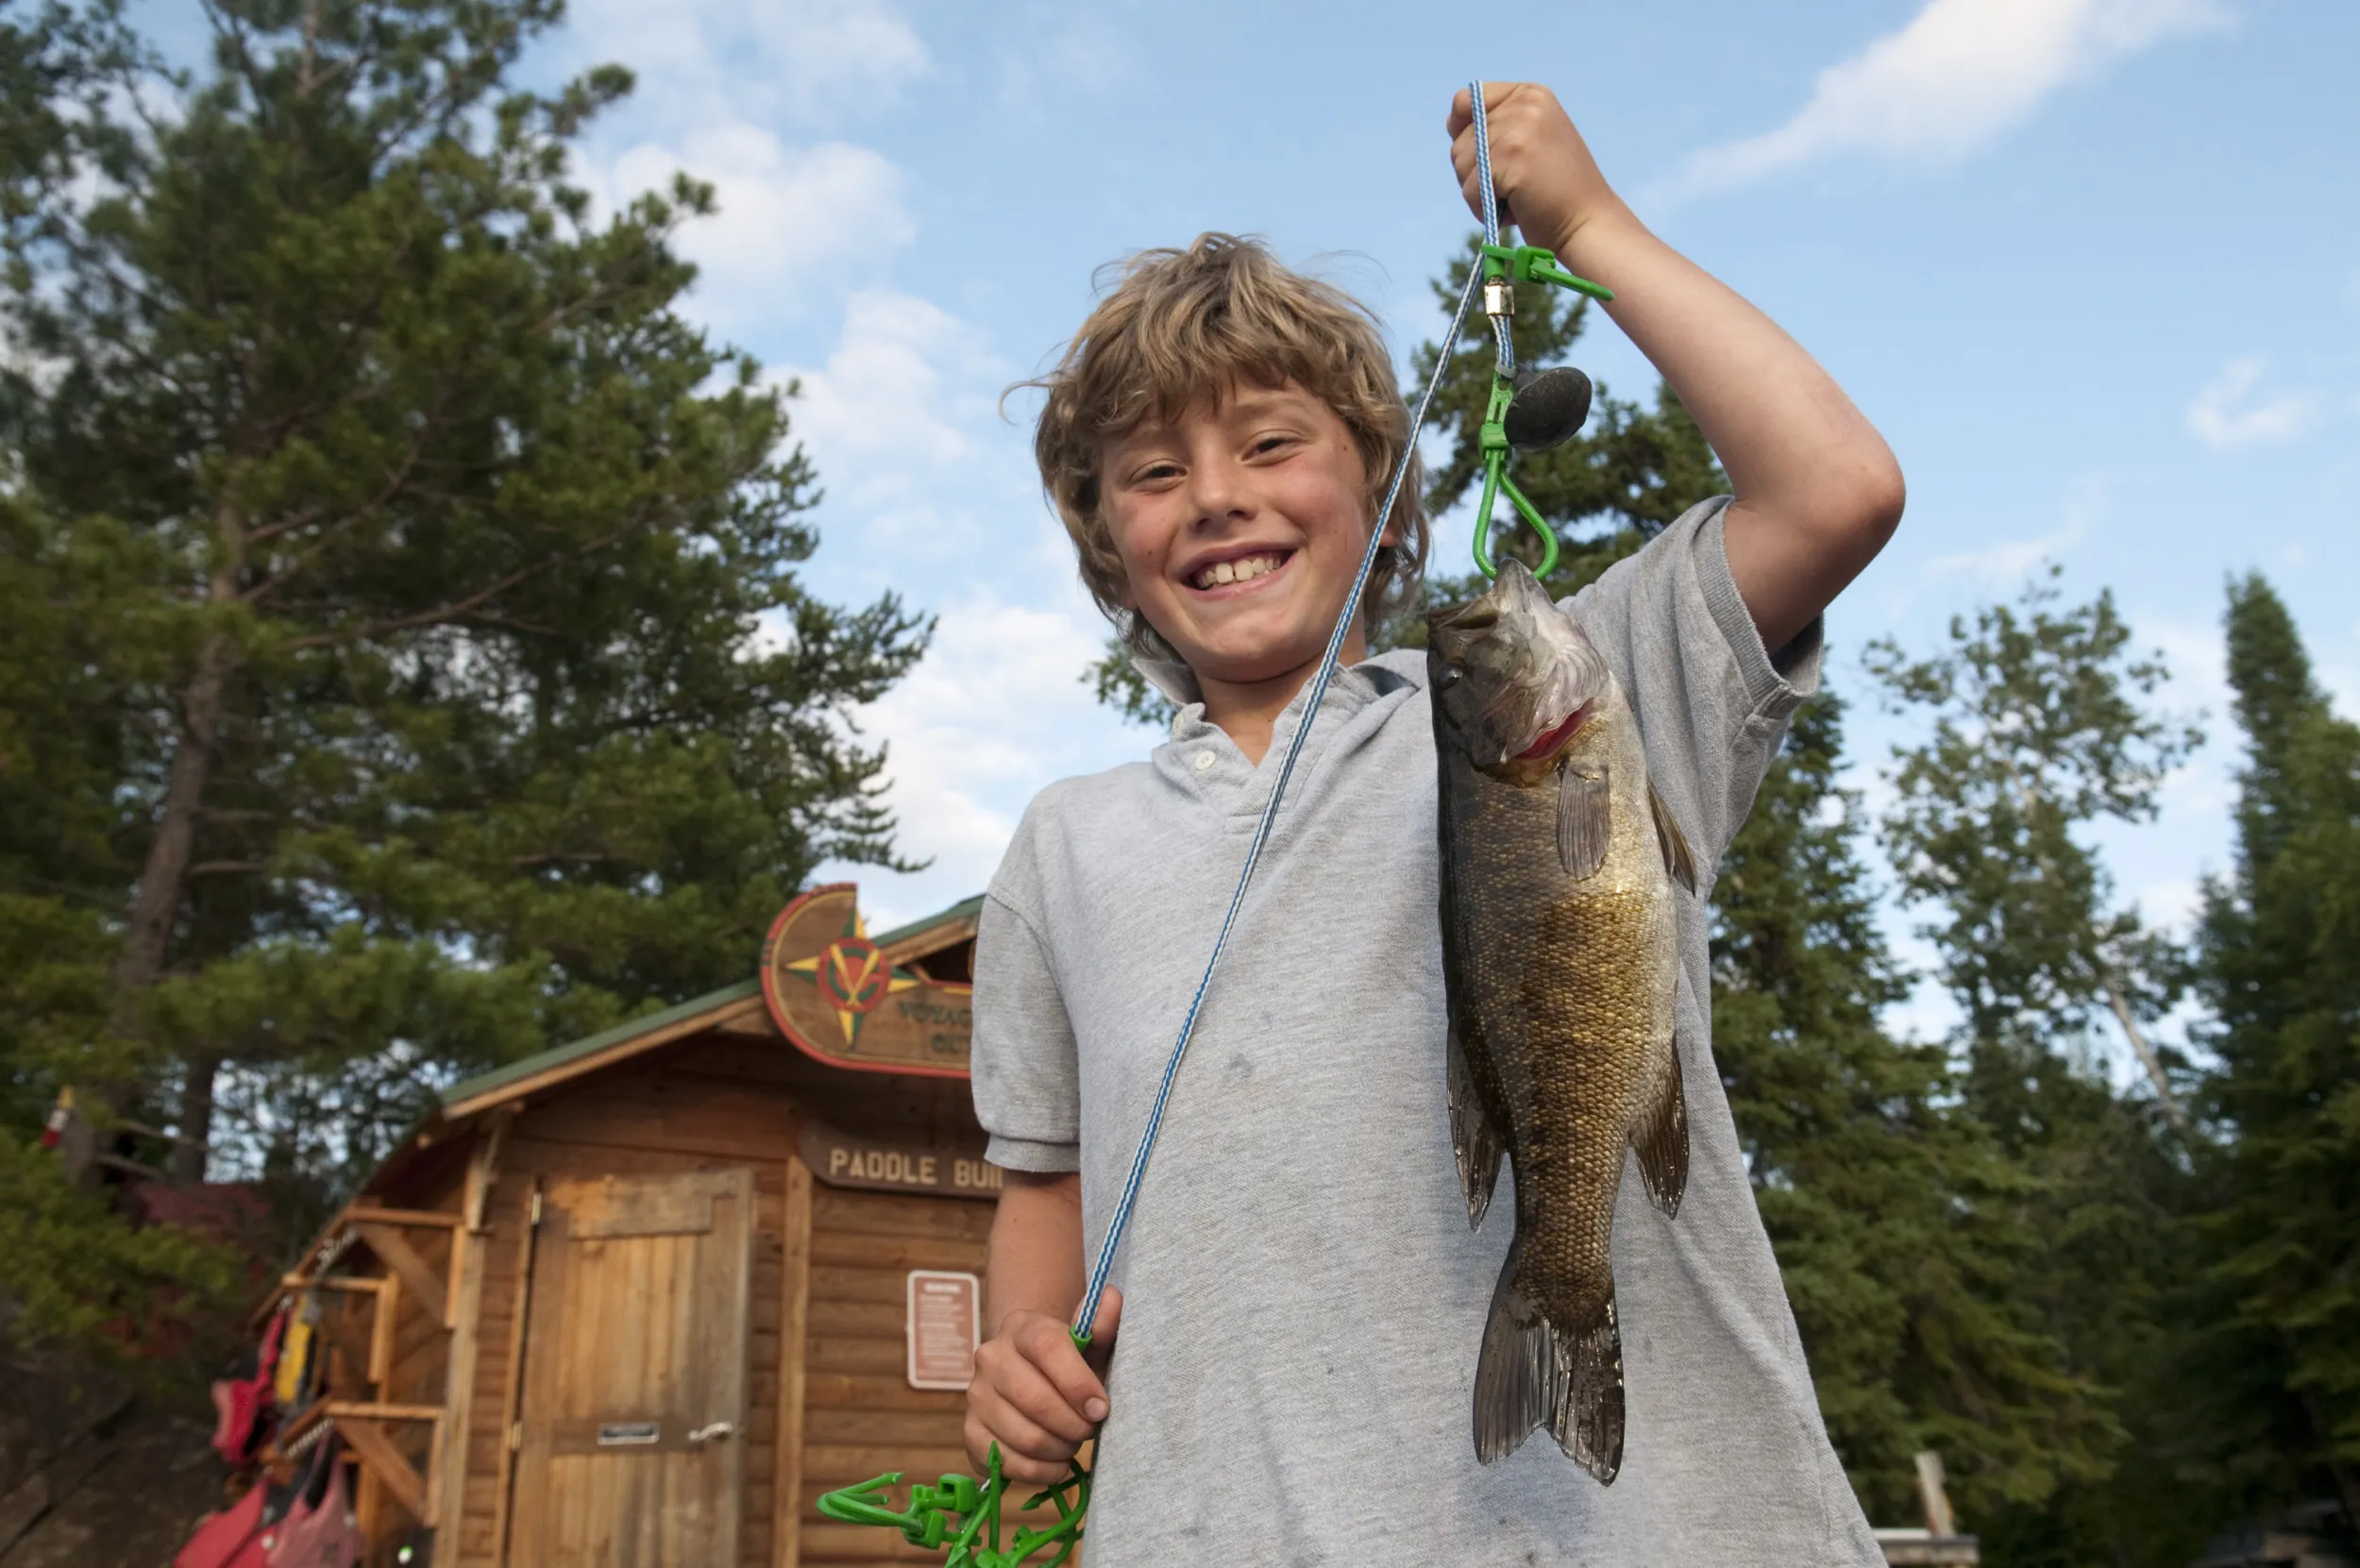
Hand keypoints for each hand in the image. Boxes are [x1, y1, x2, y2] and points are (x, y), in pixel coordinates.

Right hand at [964, 1288, 1121, 1484]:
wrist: (1030, 1380)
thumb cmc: (1068, 1365)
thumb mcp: (1090, 1346)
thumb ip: (1101, 1326)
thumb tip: (1113, 1297)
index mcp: (1022, 1327)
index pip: (1047, 1348)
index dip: (1078, 1383)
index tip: (1102, 1409)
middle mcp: (990, 1356)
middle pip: (1034, 1399)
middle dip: (1072, 1424)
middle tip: (1090, 1430)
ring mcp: (975, 1395)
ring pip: (1024, 1435)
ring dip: (1060, 1449)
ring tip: (1073, 1443)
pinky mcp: (970, 1432)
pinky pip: (1008, 1462)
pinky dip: (1040, 1471)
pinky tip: (1056, 1461)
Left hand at [1446, 83, 1629, 257]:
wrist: (1587, 223)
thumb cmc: (1556, 191)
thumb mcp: (1530, 140)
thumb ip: (1496, 126)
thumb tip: (1451, 121)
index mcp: (1530, 94)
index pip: (1467, 101)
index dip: (1464, 133)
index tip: (1490, 156)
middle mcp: (1524, 103)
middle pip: (1460, 139)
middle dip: (1477, 171)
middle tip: (1516, 183)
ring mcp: (1518, 128)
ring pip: (1461, 164)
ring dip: (1480, 191)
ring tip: (1517, 195)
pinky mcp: (1511, 158)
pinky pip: (1470, 189)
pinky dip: (1483, 208)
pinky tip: (1517, 208)